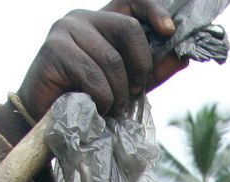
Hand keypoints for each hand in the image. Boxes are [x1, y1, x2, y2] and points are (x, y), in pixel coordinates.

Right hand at [18, 1, 186, 120]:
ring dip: (118, 93)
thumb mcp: (128, 83)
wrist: (46, 121)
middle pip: (128, 29)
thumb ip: (153, 70)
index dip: (153, 10)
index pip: (131, 0)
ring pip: (112, 60)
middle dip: (140, 67)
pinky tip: (94, 107)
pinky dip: (102, 99)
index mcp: (100, 21)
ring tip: (111, 107)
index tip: (169, 32)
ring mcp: (65, 30)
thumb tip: (183, 56)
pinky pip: (94, 76)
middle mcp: (81, 18)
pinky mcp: (54, 50)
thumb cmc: (88, 100)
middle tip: (135, 92)